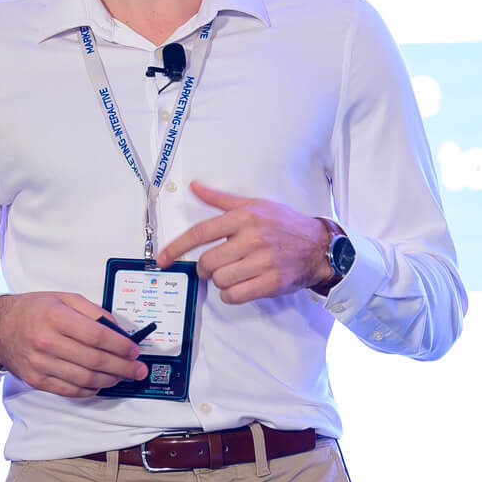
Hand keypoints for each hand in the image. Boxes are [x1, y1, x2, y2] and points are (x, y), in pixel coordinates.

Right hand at [0, 292, 147, 396]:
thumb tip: (119, 330)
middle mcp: (47, 342)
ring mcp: (41, 364)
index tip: (134, 350)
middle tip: (138, 370)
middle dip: (123, 367)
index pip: (97, 336)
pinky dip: (90, 390)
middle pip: (95, 360)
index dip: (120, 346)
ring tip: (123, 377)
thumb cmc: (33, 310)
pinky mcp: (37, 380)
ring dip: (110, 380)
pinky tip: (101, 384)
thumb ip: (93, 311)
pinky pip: (70, 391)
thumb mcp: (63, 298)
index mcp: (55, 317)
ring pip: (85, 379)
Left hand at [155, 180, 333, 303]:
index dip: (176, 248)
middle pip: (208, 262)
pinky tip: (240, 286)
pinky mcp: (271, 282)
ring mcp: (263, 262)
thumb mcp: (254, 205)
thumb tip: (195, 186)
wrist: (319, 245)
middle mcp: (252, 238)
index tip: (163, 259)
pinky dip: (231, 294)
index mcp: (244, 217)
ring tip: (234, 273)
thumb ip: (221, 199)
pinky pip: (235, 296)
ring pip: (220, 280)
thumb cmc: (285, 224)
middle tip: (216, 265)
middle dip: (206, 268)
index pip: (200, 233)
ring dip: (221, 281)